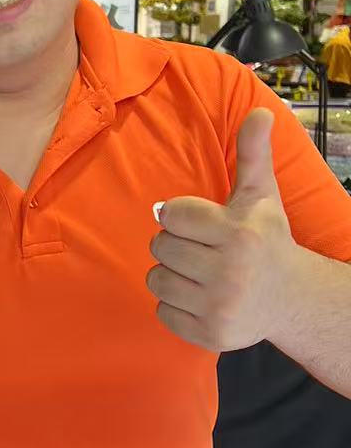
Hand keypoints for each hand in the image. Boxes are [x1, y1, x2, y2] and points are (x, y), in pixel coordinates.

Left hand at [148, 108, 296, 351]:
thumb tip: (260, 112)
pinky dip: (175, 305)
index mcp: (239, 233)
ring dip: (171, 275)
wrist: (290, 298)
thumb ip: (253, 153)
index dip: (181, 216)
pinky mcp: (210, 335)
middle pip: (160, 247)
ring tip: (200, 273)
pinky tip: (201, 297)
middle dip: (176, 245)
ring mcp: (220, 307)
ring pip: (155, 280)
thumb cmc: (266, 238)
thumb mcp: (260, 195)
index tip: (202, 224)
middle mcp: (230, 272)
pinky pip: (162, 311)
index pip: (171, 214)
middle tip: (203, 250)